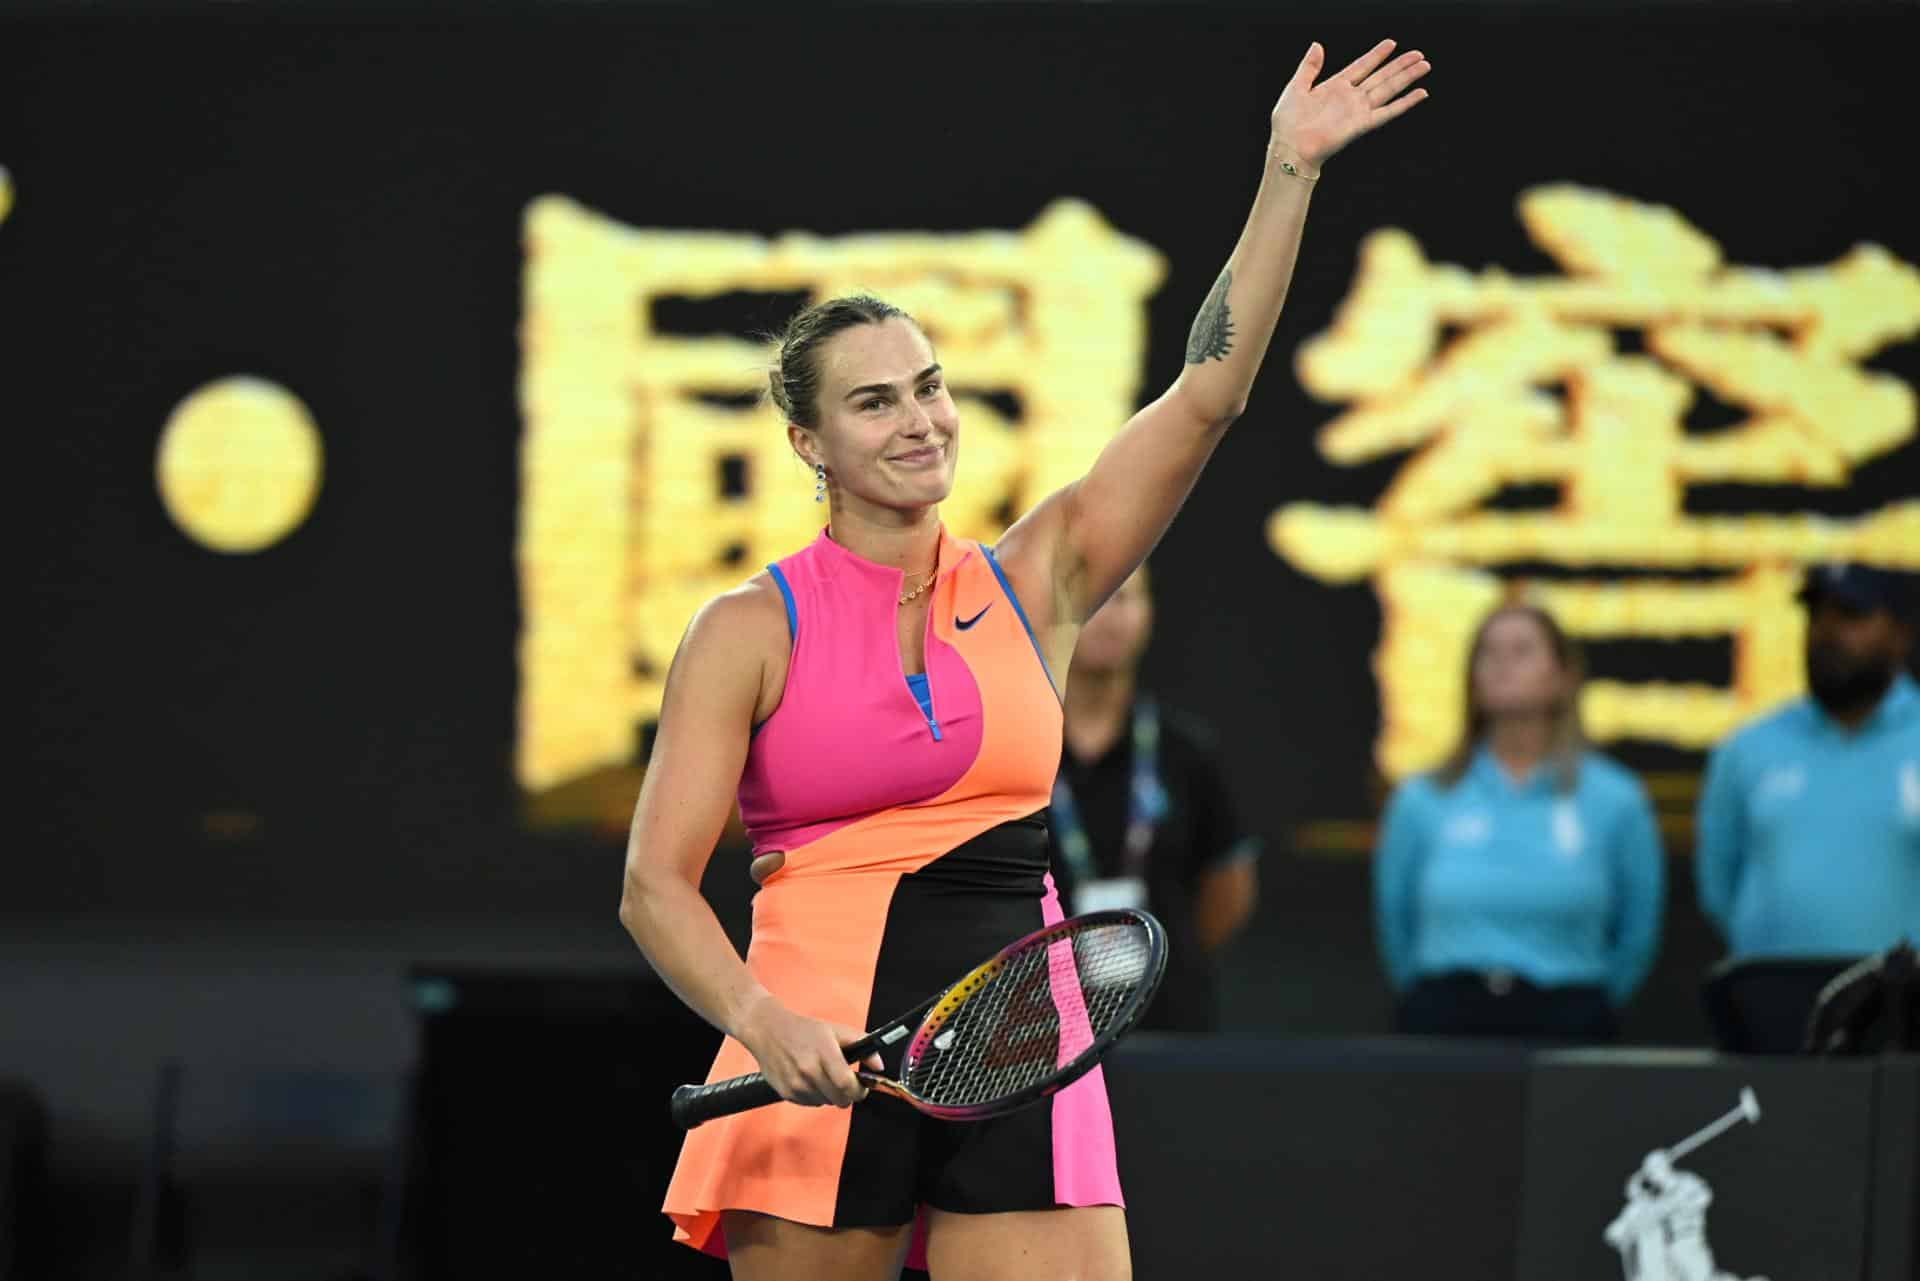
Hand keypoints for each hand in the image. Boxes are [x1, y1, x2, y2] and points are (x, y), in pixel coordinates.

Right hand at [735, 994, 885, 1107]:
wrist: (767, 1030)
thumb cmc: (803, 1030)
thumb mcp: (835, 1030)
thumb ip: (861, 1044)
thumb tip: (879, 1066)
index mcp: (823, 1053)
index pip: (846, 1084)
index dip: (859, 1090)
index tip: (862, 1088)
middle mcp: (808, 1071)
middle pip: (839, 1099)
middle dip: (847, 1094)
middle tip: (845, 1082)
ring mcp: (796, 1084)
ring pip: (826, 1103)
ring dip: (830, 1094)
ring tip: (823, 1076)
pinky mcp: (786, 1093)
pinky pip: (811, 1103)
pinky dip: (815, 1096)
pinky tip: (810, 1079)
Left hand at [1270, 39, 1430, 169]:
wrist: (1290, 147)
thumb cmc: (1288, 122)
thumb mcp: (1296, 87)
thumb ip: (1309, 67)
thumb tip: (1317, 45)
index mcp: (1335, 87)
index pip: (1361, 66)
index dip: (1376, 55)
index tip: (1391, 43)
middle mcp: (1350, 98)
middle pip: (1381, 76)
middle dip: (1400, 65)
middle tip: (1418, 54)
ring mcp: (1358, 110)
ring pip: (1388, 89)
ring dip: (1407, 77)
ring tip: (1424, 65)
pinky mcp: (1362, 124)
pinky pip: (1388, 112)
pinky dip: (1404, 103)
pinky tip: (1420, 94)